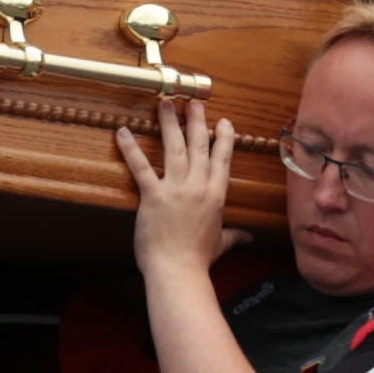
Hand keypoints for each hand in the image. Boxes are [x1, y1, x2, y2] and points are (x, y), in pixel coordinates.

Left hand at [117, 100, 236, 276]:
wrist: (178, 271)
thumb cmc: (199, 259)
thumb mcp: (221, 243)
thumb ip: (235, 236)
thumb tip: (250, 238)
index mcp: (216, 194)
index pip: (222, 159)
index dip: (223, 138)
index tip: (223, 121)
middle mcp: (198, 186)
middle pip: (198, 145)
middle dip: (196, 120)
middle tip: (193, 101)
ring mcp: (176, 188)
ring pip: (173, 147)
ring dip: (169, 123)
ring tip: (164, 103)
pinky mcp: (153, 196)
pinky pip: (140, 167)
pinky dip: (130, 149)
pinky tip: (123, 132)